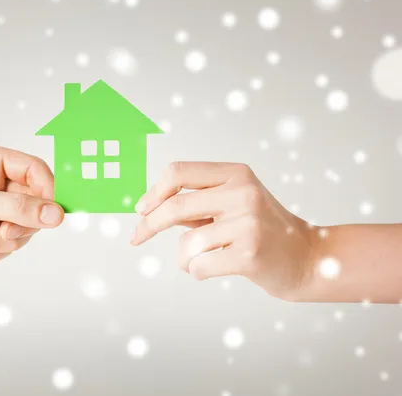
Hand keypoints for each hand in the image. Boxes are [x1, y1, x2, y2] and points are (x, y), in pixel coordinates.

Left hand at [0, 142, 63, 280]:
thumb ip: (17, 208)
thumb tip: (57, 214)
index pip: (34, 170)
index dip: (47, 191)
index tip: (53, 215)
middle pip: (33, 203)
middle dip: (18, 224)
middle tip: (1, 234)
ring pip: (22, 229)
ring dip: (2, 242)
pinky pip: (6, 246)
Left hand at [131, 162, 315, 300]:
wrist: (307, 258)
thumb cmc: (261, 230)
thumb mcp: (232, 203)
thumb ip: (196, 201)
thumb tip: (148, 208)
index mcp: (236, 174)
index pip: (179, 172)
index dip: (154, 192)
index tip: (141, 209)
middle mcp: (242, 193)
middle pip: (175, 205)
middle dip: (149, 224)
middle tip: (136, 237)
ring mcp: (248, 223)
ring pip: (186, 243)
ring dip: (184, 257)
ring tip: (202, 258)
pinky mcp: (249, 254)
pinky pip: (198, 266)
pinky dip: (196, 271)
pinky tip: (217, 268)